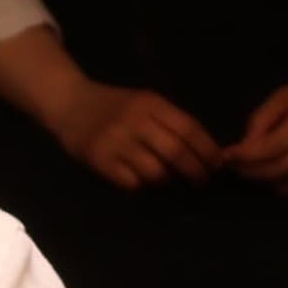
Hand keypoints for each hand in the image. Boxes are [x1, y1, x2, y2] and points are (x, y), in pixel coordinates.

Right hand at [41, 75, 222, 188]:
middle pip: (176, 152)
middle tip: (202, 183)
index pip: (189, 128)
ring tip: (169, 180)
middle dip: (195, 172)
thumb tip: (204, 152)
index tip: (217, 165)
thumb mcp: (144, 102)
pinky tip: (141, 179)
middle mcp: (135, 120)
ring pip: (155, 171)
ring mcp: (116, 141)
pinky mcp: (100, 160)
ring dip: (167, 180)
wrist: (69, 103)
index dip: (207, 150)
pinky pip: (132, 182)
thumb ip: (169, 122)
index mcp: (151, 103)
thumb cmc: (114, 105)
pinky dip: (141, 185)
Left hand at [226, 61, 287, 192]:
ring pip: (282, 183)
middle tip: (231, 164)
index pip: (267, 149)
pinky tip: (268, 175)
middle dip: (247, 170)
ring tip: (245, 169)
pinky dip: (277, 185)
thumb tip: (245, 143)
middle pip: (273, 170)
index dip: (243, 156)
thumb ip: (263, 118)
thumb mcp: (287, 94)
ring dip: (259, 179)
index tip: (224, 155)